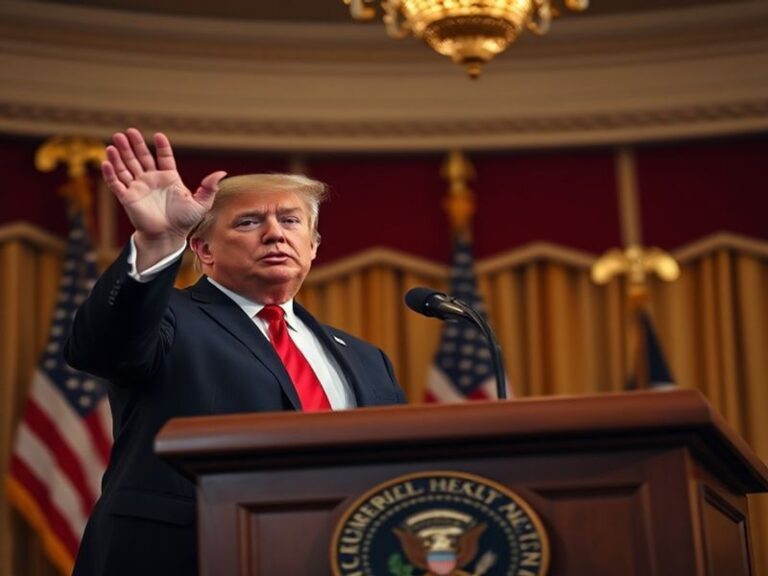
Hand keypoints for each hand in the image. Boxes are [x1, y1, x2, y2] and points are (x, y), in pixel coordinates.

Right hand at [102, 128, 225, 245]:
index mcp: (169, 178)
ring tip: (115, 140)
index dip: (162, 146)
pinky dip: (110, 173)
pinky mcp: (127, 197)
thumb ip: (209, 188)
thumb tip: (221, 173)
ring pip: (126, 167)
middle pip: (141, 157)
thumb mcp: (201, 203)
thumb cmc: (185, 221)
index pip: (164, 157)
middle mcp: (152, 179)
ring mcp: (138, 187)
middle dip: (134, 144)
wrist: (169, 236)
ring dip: (120, 154)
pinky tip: (107, 161)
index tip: (159, 136)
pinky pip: (116, 183)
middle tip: (129, 130)